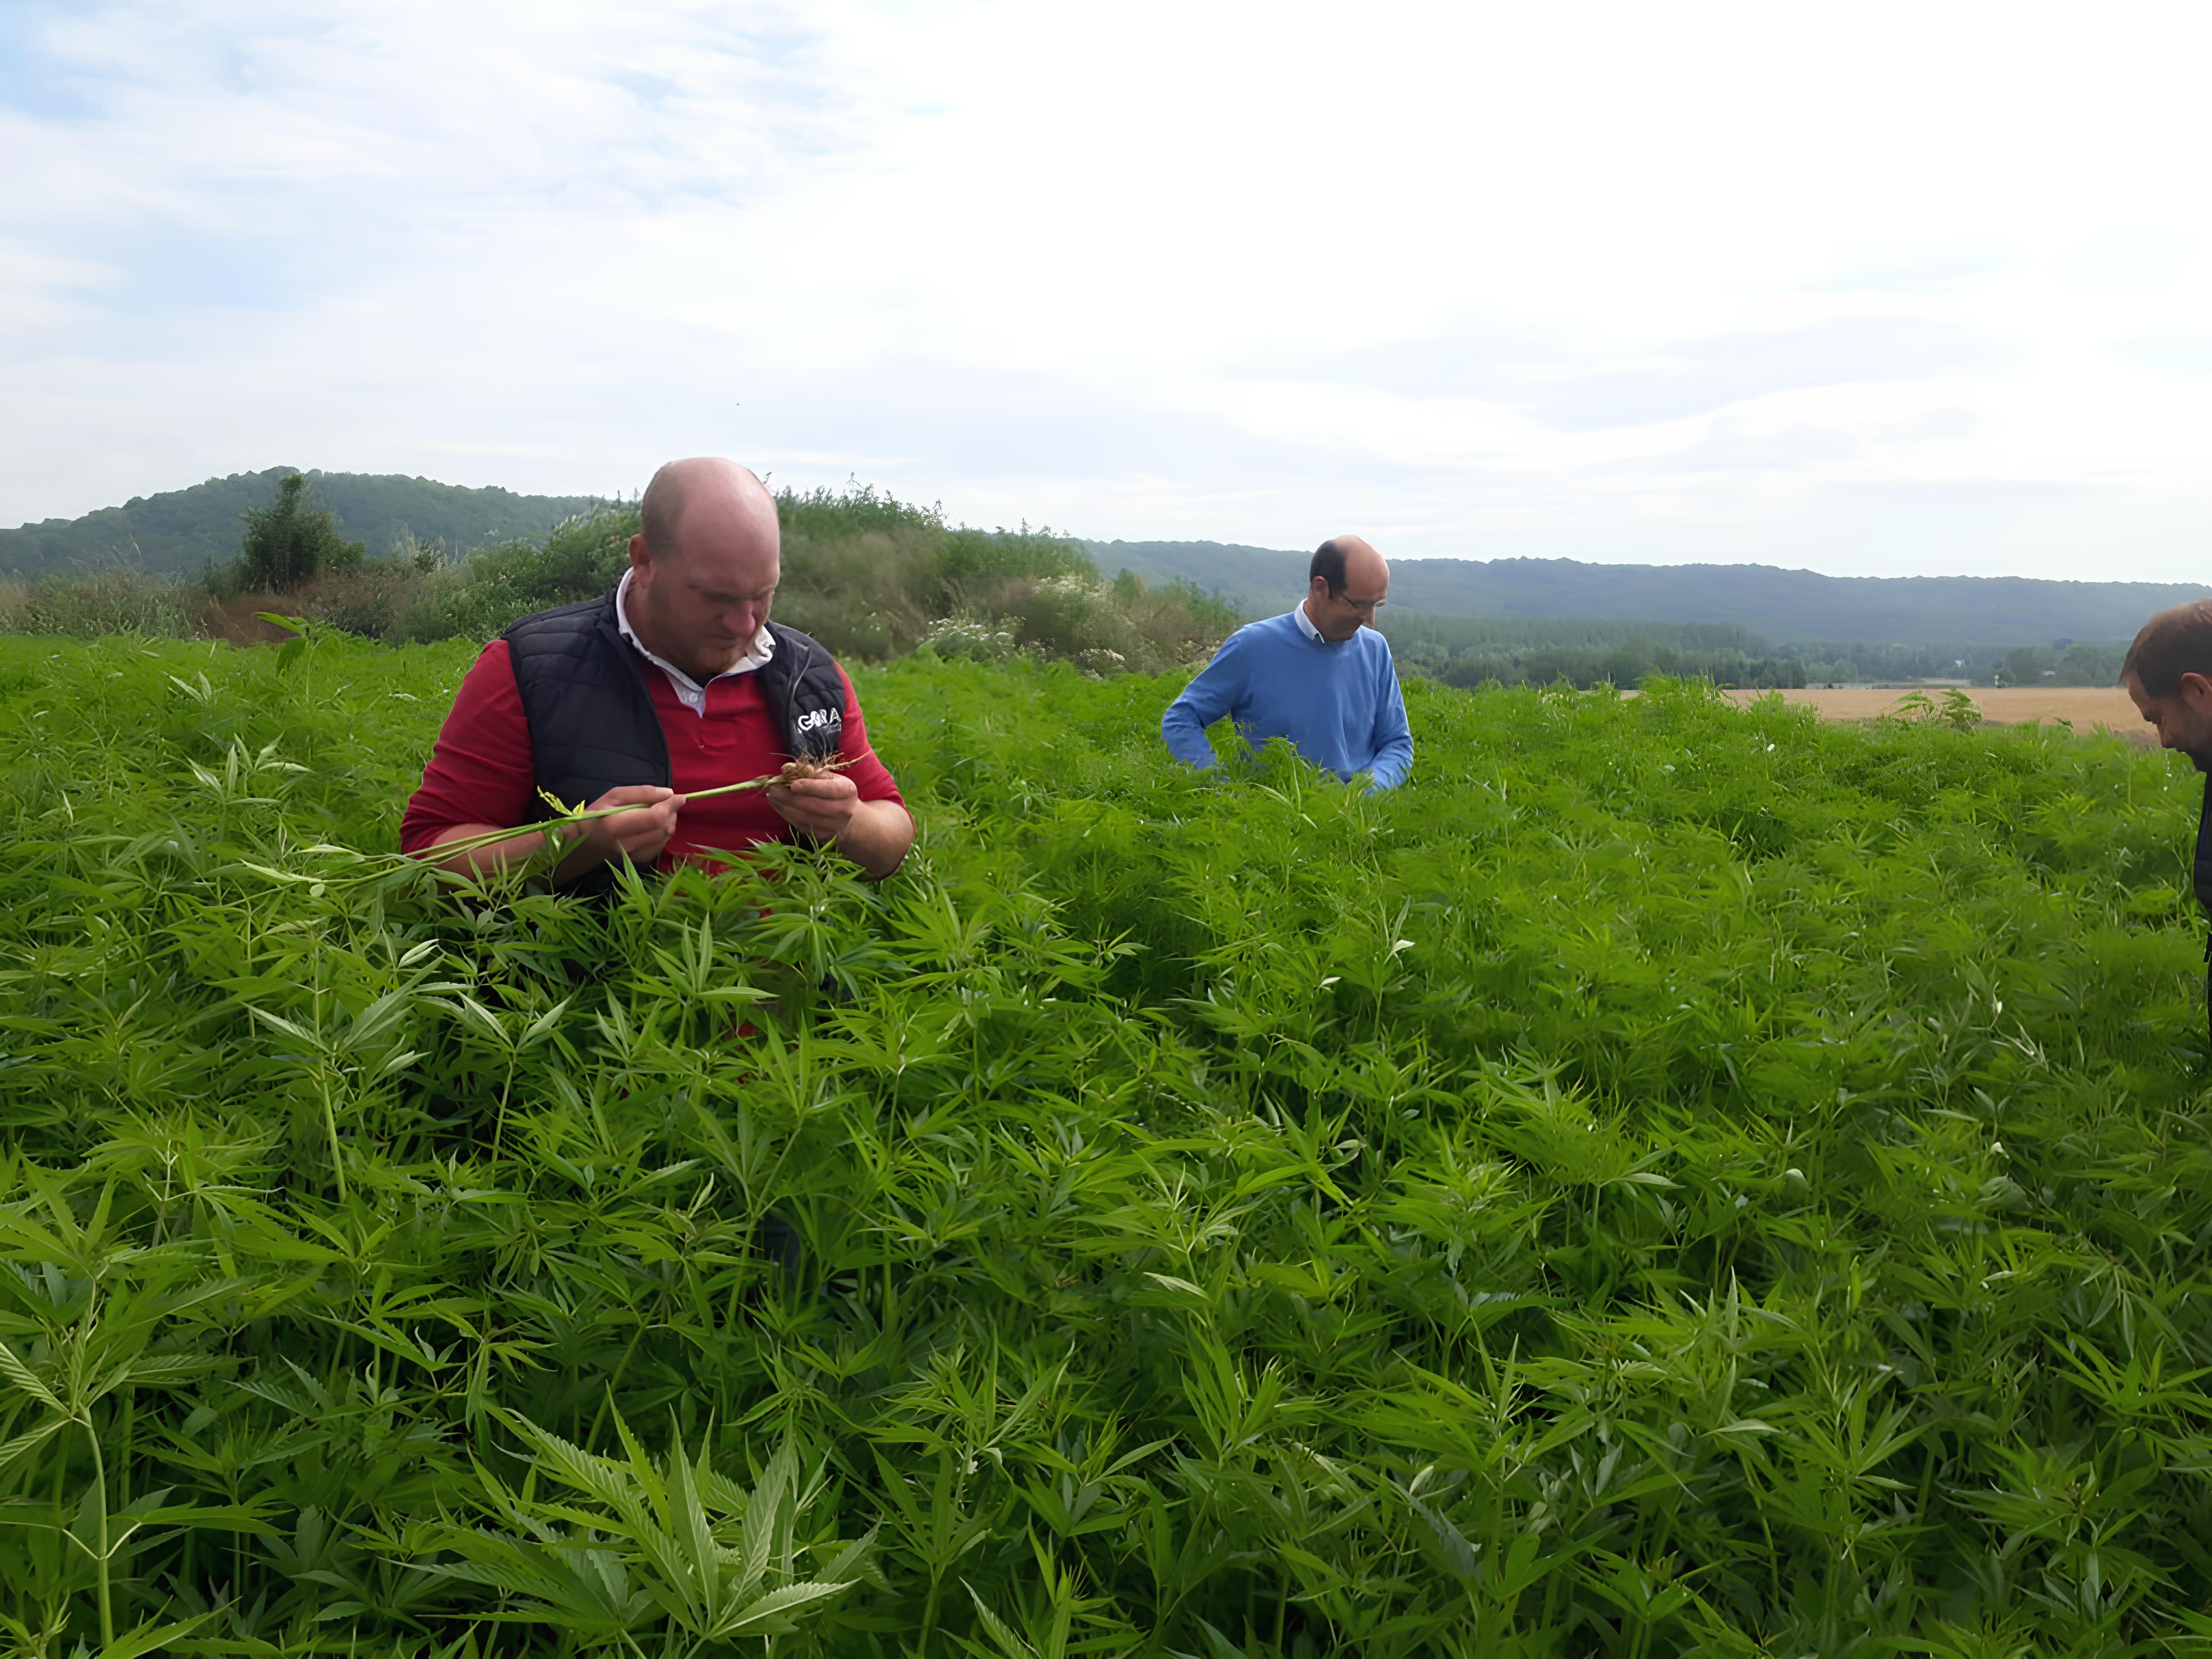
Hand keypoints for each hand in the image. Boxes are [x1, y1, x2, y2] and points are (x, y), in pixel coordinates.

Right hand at [568, 783, 683, 869]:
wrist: (587, 842)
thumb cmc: (599, 814)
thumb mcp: (614, 795)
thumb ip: (642, 793)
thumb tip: (669, 794)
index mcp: (617, 825)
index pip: (655, 817)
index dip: (671, 806)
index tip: (679, 797)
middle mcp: (628, 844)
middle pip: (664, 828)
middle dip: (671, 812)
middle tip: (666, 803)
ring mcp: (635, 856)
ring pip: (666, 836)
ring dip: (669, 822)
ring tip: (658, 813)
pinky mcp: (641, 861)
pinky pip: (662, 844)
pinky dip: (663, 832)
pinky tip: (653, 827)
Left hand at [766, 772, 859, 839]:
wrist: (850, 819)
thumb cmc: (836, 792)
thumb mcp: (829, 777)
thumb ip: (809, 771)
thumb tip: (787, 768)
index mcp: (846, 790)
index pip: (827, 789)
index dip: (809, 787)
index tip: (792, 784)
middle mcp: (843, 810)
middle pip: (812, 805)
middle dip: (788, 797)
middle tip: (772, 788)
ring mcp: (833, 826)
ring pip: (803, 817)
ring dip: (783, 807)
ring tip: (772, 796)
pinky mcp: (823, 836)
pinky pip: (801, 826)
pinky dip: (787, 816)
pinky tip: (780, 806)